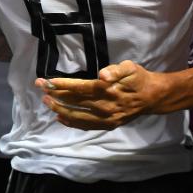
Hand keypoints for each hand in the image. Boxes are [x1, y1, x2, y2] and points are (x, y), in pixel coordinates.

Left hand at [35, 60, 164, 129]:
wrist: (153, 97)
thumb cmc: (138, 79)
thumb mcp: (131, 68)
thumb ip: (116, 70)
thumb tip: (103, 75)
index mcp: (107, 90)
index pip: (79, 88)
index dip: (61, 85)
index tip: (46, 82)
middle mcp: (104, 106)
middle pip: (74, 101)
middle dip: (55, 95)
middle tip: (40, 88)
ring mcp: (105, 118)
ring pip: (77, 116)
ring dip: (60, 109)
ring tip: (47, 103)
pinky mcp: (108, 125)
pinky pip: (86, 125)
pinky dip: (71, 122)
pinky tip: (60, 118)